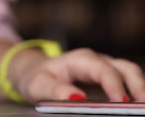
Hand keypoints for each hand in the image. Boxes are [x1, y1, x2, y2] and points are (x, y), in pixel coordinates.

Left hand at [13, 48, 144, 102]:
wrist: (34, 74)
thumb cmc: (37, 79)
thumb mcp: (39, 85)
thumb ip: (56, 91)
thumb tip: (77, 98)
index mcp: (81, 60)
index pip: (104, 70)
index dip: (114, 86)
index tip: (121, 102)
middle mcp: (98, 62)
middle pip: (126, 69)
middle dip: (138, 87)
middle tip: (142, 107)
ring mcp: (106, 70)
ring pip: (131, 75)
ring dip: (141, 90)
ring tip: (143, 108)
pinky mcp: (109, 82)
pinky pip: (127, 86)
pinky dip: (134, 95)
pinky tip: (135, 108)